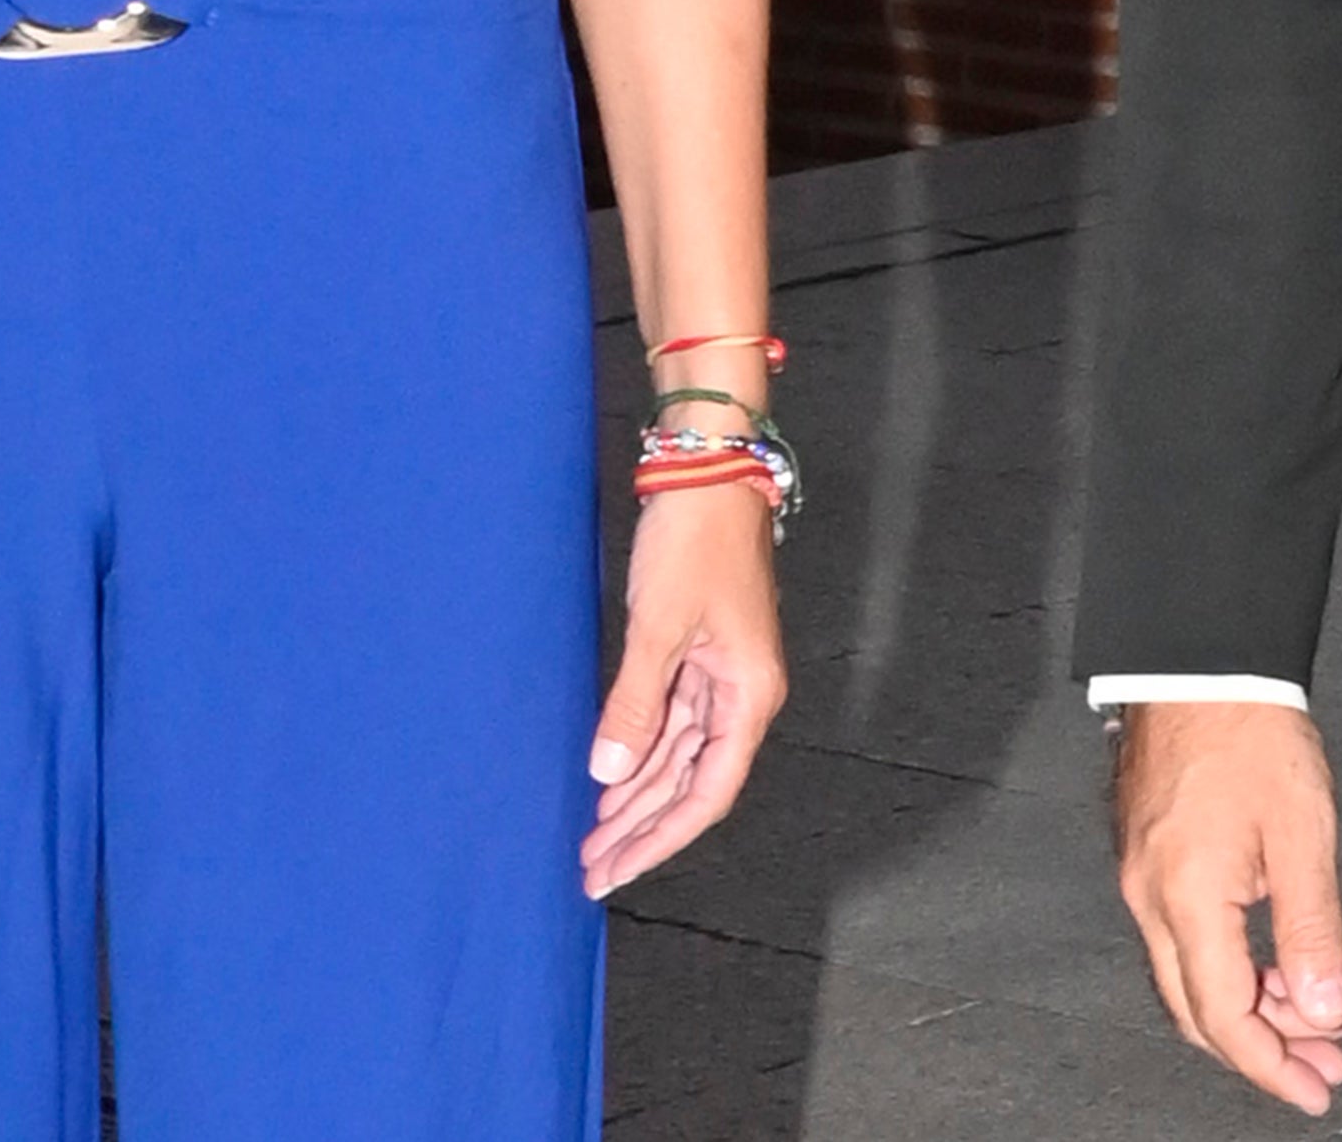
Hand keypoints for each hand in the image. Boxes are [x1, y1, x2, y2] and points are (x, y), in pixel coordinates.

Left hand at [581, 487, 788, 898]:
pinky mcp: (699, 656)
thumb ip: (634, 706)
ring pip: (678, 758)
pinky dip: (640, 757)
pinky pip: (670, 725)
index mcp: (748, 694)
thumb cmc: (695, 540)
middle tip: (593, 870)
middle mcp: (741, 694)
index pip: (708, 792)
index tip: (618, 869)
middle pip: (693, 783)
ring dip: (637, 799)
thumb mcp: (658, 627)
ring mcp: (720, 677)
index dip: (662, 838)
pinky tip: (611, 783)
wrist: (708, 471)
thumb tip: (609, 774)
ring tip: (593, 839)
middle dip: (642, 829)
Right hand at [1112, 699, 1341, 1113]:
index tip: (1311, 1088)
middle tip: (1319, 1066)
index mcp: (1188, 897)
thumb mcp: (1302, 833)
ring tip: (1308, 1017)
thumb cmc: (1247, 730)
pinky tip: (1269, 964)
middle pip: (1199, 1012)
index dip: (1271, 1066)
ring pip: (1188, 979)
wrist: (1201, 663)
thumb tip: (1323, 1006)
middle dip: (1262, 1050)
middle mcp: (1150, 898)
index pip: (1226, 1017)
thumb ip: (1312, 930)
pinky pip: (1180, 941)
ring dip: (1248, 1009)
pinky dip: (1227, 968)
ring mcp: (1141, 880)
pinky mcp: (1147, 859)